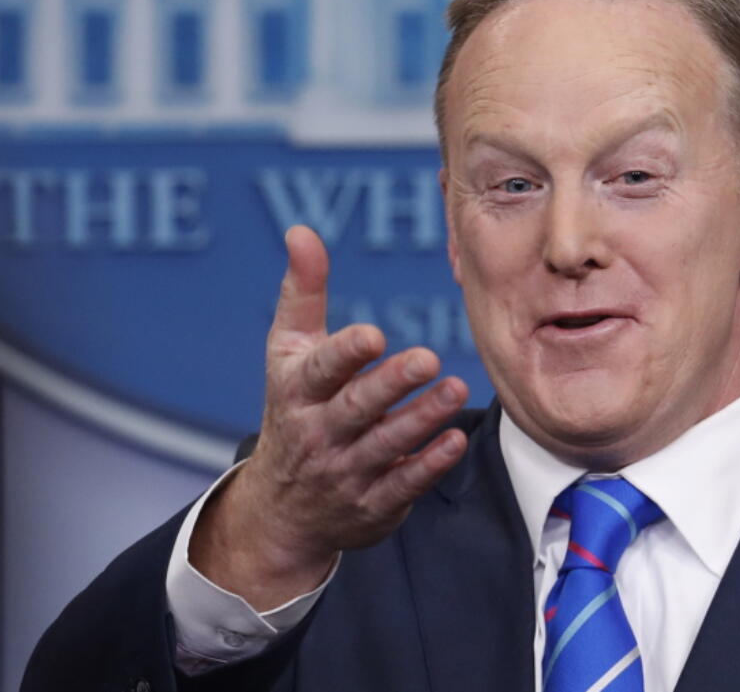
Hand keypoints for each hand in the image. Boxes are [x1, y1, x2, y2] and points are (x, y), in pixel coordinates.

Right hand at [191, 226, 468, 609]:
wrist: (282, 510)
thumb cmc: (294, 408)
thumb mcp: (287, 352)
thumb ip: (302, 292)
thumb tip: (302, 230)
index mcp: (296, 392)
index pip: (319, 371)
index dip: (345, 354)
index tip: (373, 335)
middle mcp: (318, 434)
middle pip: (356, 408)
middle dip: (391, 385)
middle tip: (428, 358)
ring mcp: (345, 472)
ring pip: (387, 445)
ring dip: (422, 418)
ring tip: (457, 389)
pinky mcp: (373, 504)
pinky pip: (403, 484)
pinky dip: (429, 464)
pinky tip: (455, 439)